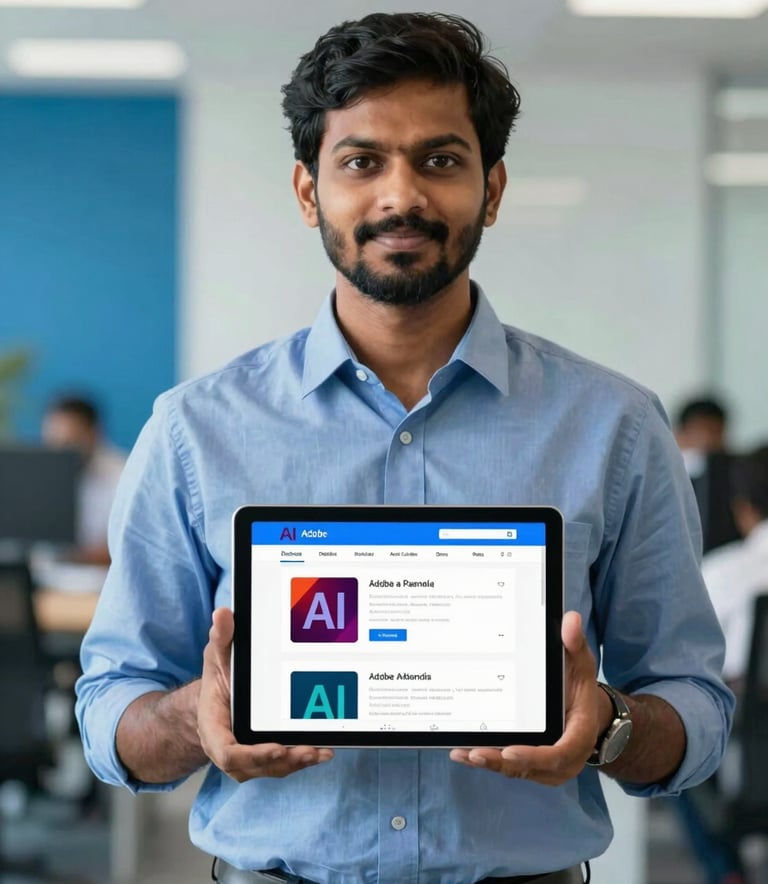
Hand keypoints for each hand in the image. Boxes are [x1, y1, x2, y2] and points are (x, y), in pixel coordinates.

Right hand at [197, 607, 333, 781]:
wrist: (218, 696)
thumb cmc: (219, 676)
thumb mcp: (218, 655)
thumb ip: (221, 638)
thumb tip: (222, 614)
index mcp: (214, 727)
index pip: (227, 751)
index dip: (252, 754)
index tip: (276, 748)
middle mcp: (228, 747)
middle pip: (254, 766)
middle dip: (283, 760)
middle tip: (309, 750)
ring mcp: (247, 755)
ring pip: (270, 769)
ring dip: (296, 763)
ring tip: (320, 752)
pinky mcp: (263, 756)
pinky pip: (280, 764)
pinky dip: (300, 760)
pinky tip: (321, 751)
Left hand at [449, 611, 600, 785]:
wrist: (589, 714)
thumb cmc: (580, 688)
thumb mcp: (581, 664)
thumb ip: (575, 644)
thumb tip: (569, 620)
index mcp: (578, 736)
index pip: (557, 753)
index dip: (533, 756)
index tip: (509, 751)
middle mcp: (564, 759)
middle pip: (530, 767)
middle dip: (501, 762)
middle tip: (474, 753)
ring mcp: (547, 767)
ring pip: (517, 771)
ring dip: (490, 764)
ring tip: (463, 753)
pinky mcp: (532, 766)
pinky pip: (511, 767)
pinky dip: (489, 761)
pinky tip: (464, 753)